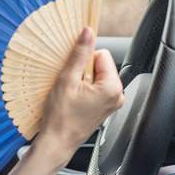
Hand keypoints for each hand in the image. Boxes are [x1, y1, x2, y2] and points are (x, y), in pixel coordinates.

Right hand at [32, 27, 124, 166]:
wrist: (57, 142)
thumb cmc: (61, 117)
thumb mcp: (67, 79)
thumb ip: (79, 54)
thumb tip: (87, 32)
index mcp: (112, 87)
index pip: (102, 54)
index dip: (84, 60)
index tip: (74, 72)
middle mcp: (117, 95)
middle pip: (100, 65)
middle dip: (84, 70)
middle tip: (71, 85)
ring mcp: (112, 103)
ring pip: (97, 76)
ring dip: (82, 80)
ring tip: (71, 94)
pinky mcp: (105, 108)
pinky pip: (96, 88)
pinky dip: (84, 89)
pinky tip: (73, 99)